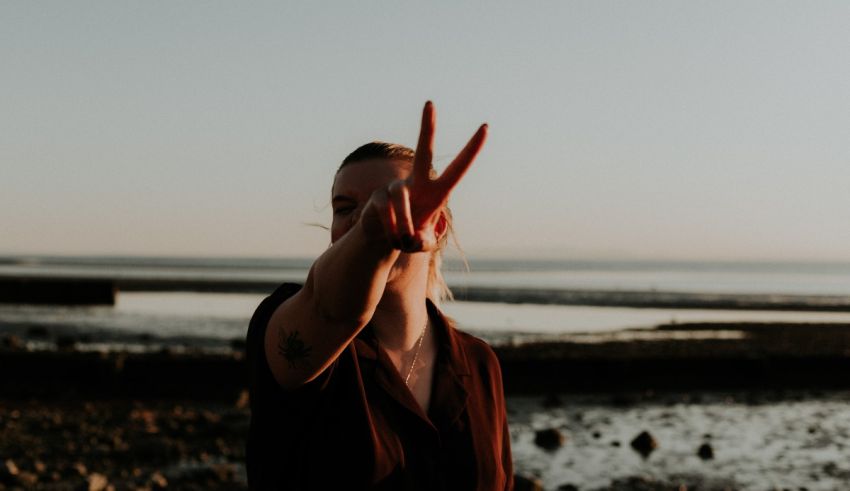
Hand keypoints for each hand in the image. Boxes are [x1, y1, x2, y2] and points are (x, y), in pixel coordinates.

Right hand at [364, 101, 487, 251]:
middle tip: (430, 102)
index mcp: (437, 191)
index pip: (458, 167)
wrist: (383, 240)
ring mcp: (396, 186)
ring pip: (402, 200)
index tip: (485, 127)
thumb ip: (424, 243)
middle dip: (427, 127)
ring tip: (403, 240)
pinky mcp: (379, 195)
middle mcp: (417, 182)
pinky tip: (391, 236)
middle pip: (423, 151)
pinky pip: (386, 211)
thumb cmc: (410, 236)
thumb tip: (413, 237)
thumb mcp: (422, 244)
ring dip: (405, 226)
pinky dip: (391, 229)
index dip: (472, 149)